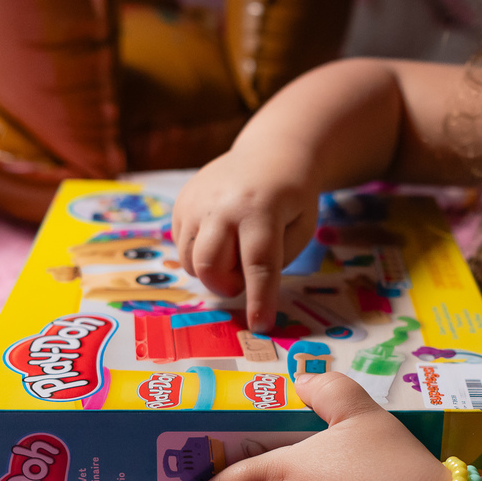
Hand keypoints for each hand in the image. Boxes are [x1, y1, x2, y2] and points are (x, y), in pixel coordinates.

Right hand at [172, 141, 320, 331]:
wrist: (270, 154)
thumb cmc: (291, 199)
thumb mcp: (300, 229)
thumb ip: (273, 261)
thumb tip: (243, 291)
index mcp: (261, 209)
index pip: (258, 263)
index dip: (260, 299)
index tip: (260, 325)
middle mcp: (222, 204)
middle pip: (210, 265)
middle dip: (226, 285)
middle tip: (242, 280)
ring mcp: (196, 201)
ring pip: (190, 261)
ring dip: (212, 272)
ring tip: (233, 253)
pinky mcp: (181, 202)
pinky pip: (181, 247)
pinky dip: (199, 255)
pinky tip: (220, 238)